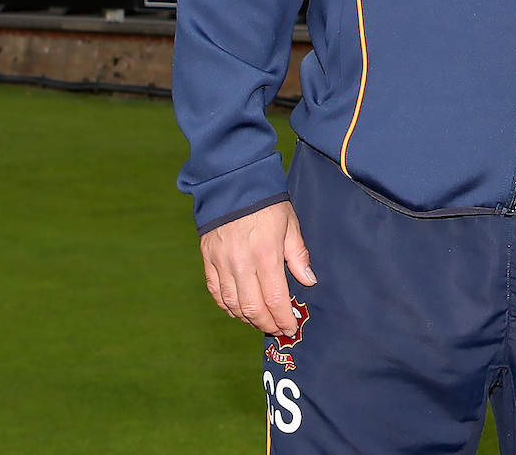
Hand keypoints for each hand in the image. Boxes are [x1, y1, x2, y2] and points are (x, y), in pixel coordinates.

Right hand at [199, 201, 316, 336]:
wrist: (232, 185)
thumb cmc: (267, 204)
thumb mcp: (290, 224)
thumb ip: (298, 255)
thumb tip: (308, 281)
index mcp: (266, 254)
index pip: (275, 298)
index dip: (283, 318)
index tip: (290, 328)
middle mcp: (241, 263)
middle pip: (252, 307)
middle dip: (266, 323)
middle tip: (277, 330)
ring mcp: (221, 263)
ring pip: (232, 304)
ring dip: (247, 318)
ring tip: (260, 322)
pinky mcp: (207, 260)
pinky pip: (216, 292)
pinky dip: (227, 306)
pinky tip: (238, 310)